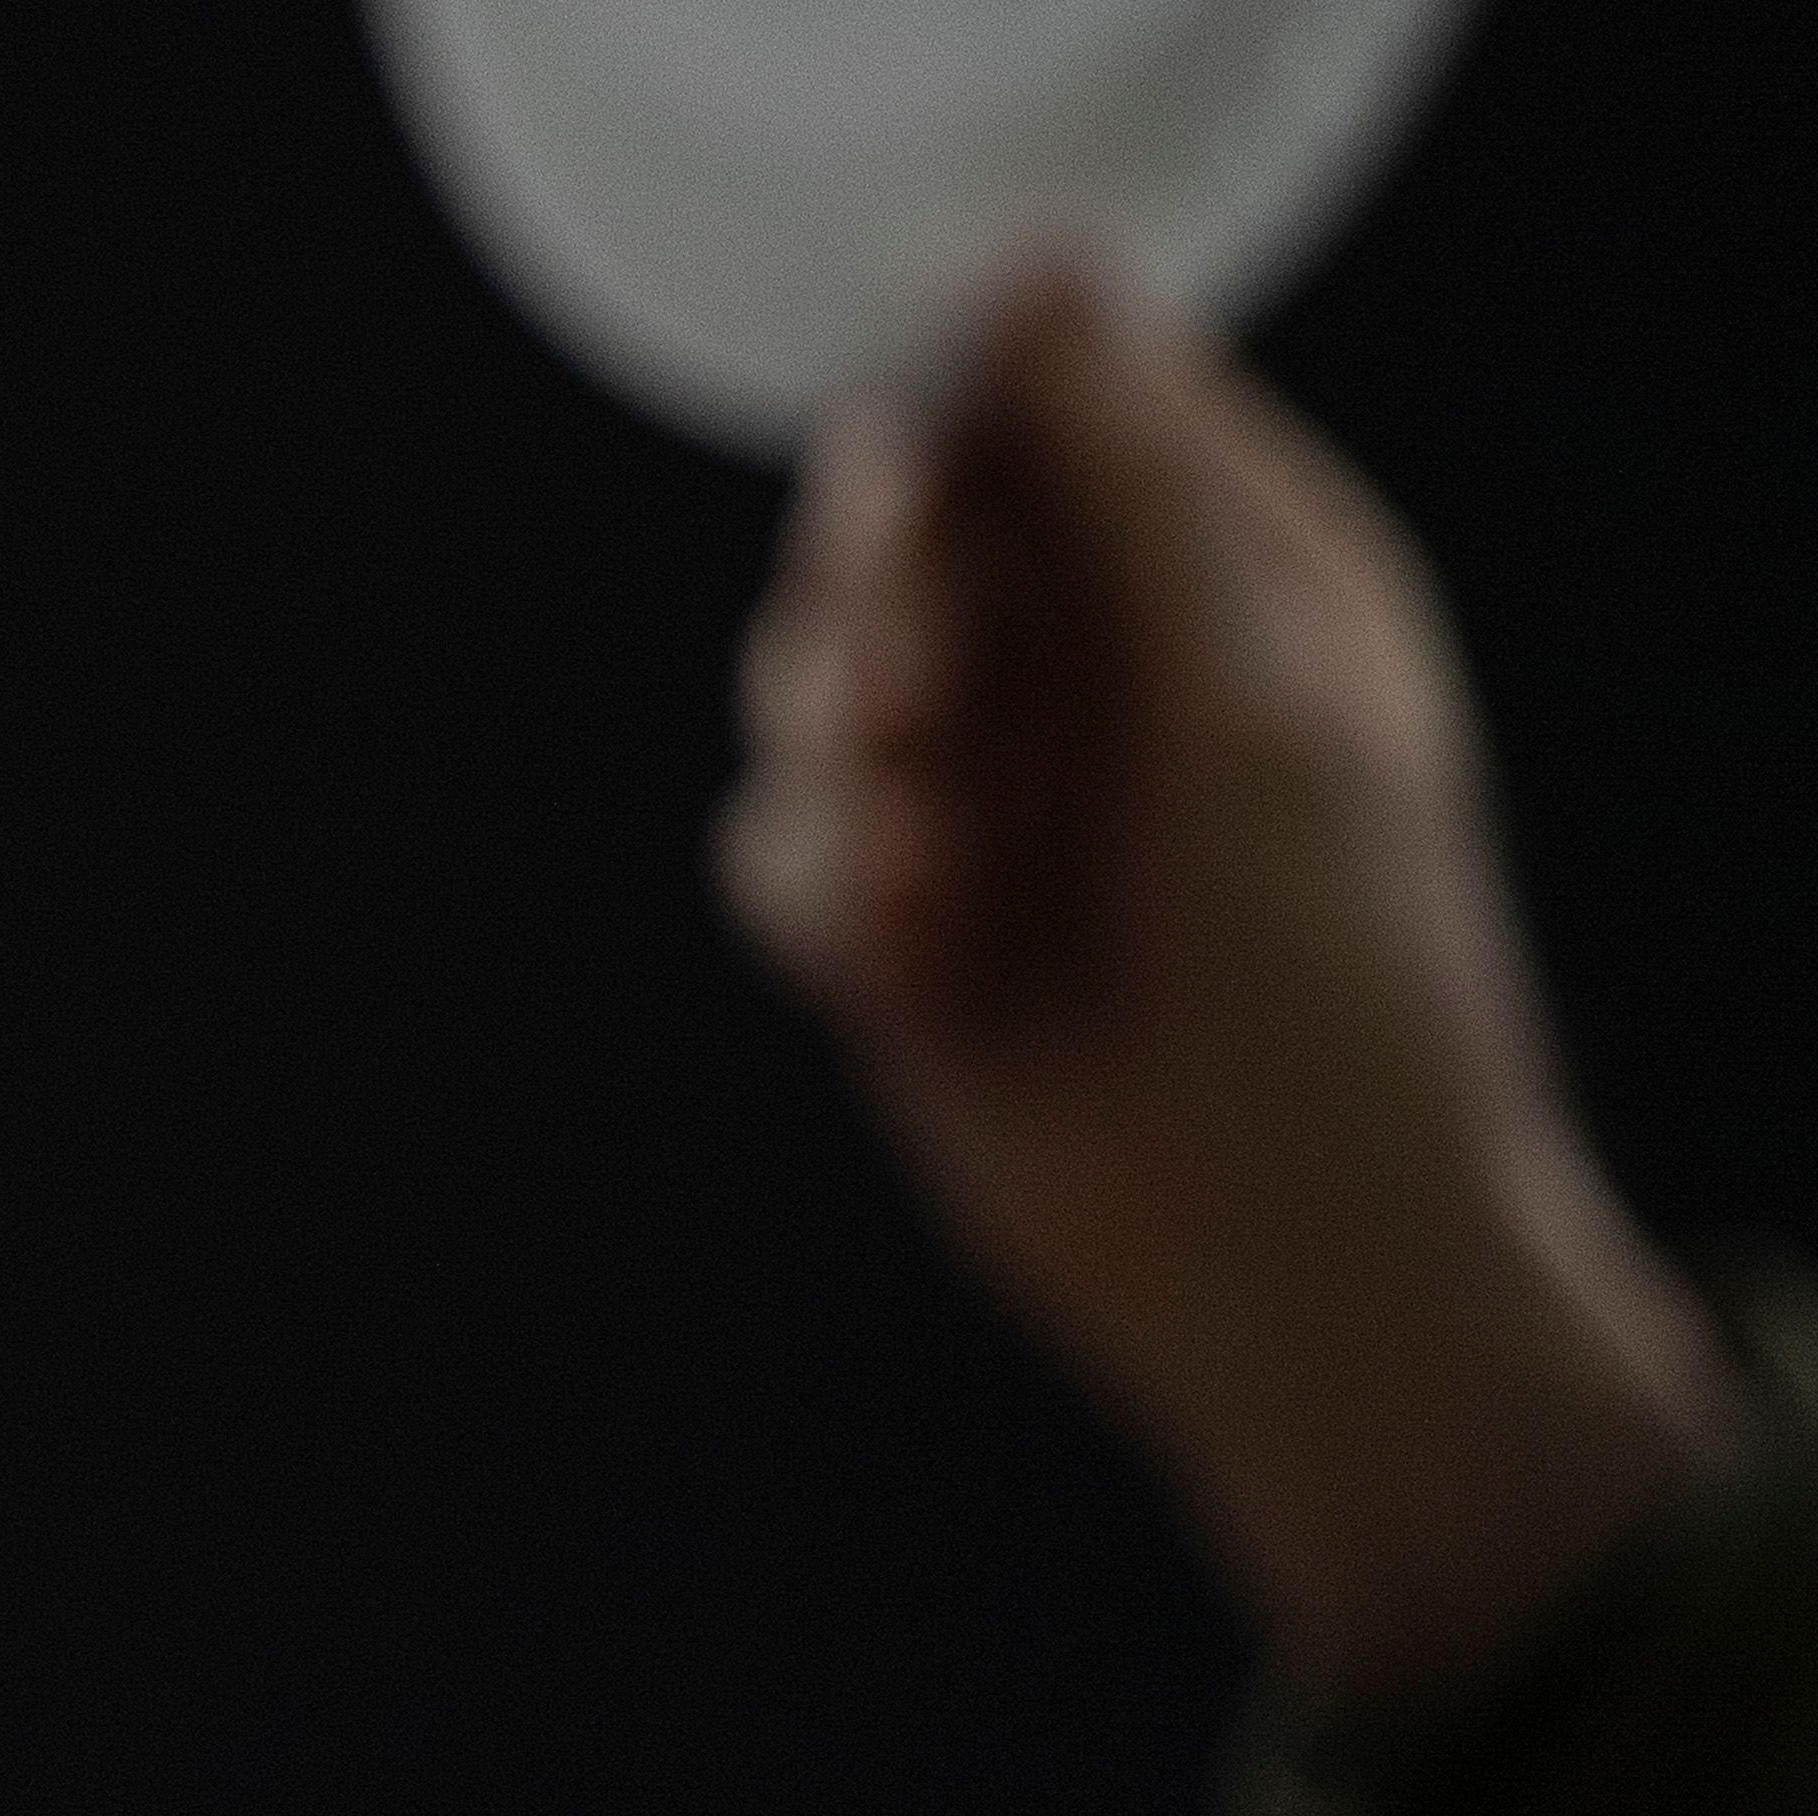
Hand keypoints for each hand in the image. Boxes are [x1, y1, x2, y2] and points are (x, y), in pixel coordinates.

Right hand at [718, 263, 1732, 1702]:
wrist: (1278, 1259)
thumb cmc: (1327, 984)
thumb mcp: (1252, 697)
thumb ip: (1131, 483)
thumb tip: (1034, 272)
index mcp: (1225, 576)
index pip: (1052, 412)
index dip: (959, 432)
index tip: (913, 498)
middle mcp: (1092, 670)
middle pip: (895, 531)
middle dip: (870, 605)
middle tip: (909, 700)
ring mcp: (988, 799)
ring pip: (803, 688)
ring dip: (837, 764)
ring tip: (926, 868)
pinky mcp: (895, 929)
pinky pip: (773, 851)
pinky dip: (822, 898)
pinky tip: (911, 971)